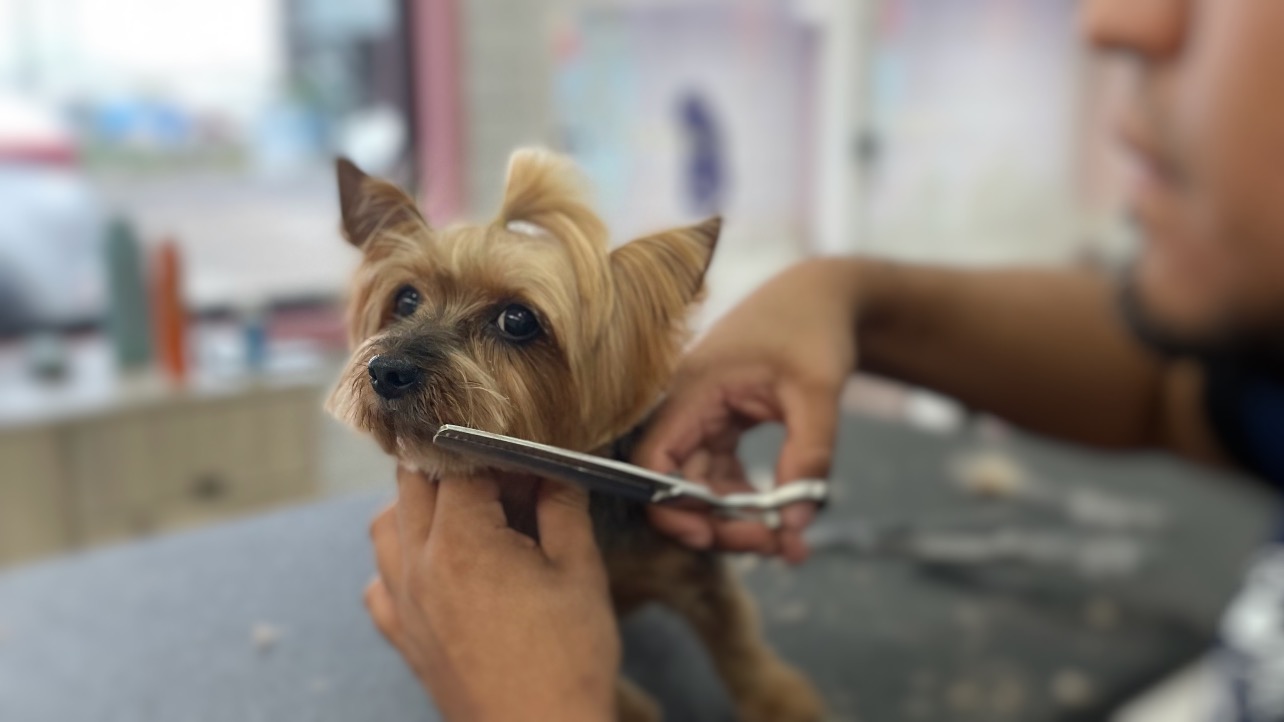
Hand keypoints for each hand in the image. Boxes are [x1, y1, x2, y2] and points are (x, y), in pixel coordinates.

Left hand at [365, 467, 618, 721]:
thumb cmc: (567, 660)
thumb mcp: (580, 570)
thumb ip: (562, 506)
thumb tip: (555, 468)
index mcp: (462, 540)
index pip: (460, 462)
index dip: (496, 452)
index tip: (526, 459)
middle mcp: (418, 564)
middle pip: (412, 482)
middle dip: (454, 465)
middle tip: (502, 479)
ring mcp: (404, 603)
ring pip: (386, 525)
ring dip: (419, 505)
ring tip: (467, 515)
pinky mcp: (403, 637)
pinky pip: (380, 581)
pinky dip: (400, 560)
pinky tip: (438, 567)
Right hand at [635, 259, 860, 562]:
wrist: (822, 297)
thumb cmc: (812, 332)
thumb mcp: (817, 394)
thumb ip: (808, 458)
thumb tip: (795, 526)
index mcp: (693, 390)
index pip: (654, 461)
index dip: (671, 505)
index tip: (710, 537)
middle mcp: (686, 407)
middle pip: (678, 485)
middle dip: (719, 526)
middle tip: (775, 548)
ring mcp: (701, 419)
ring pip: (702, 488)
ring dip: (737, 522)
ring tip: (789, 544)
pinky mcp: (721, 428)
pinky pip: (722, 478)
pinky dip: (749, 503)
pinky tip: (785, 519)